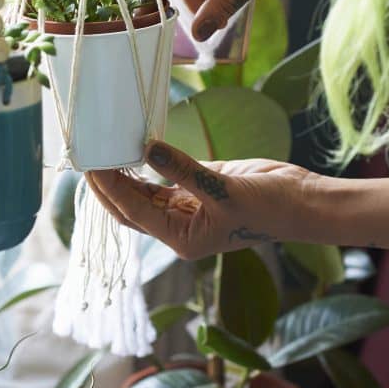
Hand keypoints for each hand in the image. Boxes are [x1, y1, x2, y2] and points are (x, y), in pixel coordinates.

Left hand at [85, 141, 319, 259]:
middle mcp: (178, 227)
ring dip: (122, 175)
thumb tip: (147, 149)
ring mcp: (186, 208)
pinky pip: (162, 178)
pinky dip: (145, 165)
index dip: (110, 188)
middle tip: (86, 156)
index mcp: (181, 239)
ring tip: (101, 149)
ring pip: (142, 193)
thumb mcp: (224, 188)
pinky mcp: (196, 189)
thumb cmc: (269, 206)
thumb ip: (183, 169)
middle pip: (129, 207)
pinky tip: (130, 148)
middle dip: (106, 185)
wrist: (302, 202)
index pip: (132, 212)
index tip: (92, 164)